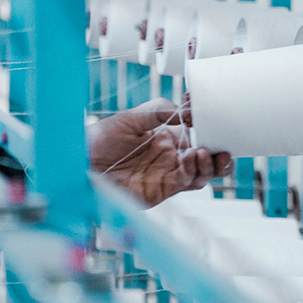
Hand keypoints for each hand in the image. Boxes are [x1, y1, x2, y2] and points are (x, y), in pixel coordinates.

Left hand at [88, 98, 232, 206]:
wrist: (78, 164)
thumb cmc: (98, 140)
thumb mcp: (130, 117)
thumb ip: (158, 111)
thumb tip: (187, 113)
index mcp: (165, 138)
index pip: (196, 133)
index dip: (208, 127)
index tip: (211, 114)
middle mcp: (169, 158)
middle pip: (205, 159)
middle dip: (219, 154)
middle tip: (224, 145)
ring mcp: (166, 176)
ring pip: (201, 173)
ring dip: (210, 164)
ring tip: (205, 151)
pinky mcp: (160, 191)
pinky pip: (185, 183)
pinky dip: (194, 171)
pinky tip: (193, 158)